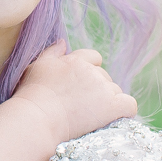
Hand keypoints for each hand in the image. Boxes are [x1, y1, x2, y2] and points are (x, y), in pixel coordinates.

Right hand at [11, 41, 136, 144]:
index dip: (89, 71)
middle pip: (105, 77)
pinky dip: (124, 111)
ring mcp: (103, 88)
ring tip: (90, 116)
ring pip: (116, 91)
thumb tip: (63, 42)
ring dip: (107, 101)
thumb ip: (51, 52)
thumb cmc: (31, 95)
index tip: (79, 87)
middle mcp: (91, 71)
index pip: (93, 58)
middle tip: (81, 105)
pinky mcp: (112, 106)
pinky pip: (129, 105)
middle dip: (97, 89)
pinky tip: (113, 118)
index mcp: (75, 59)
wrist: (37, 117)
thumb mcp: (36, 66)